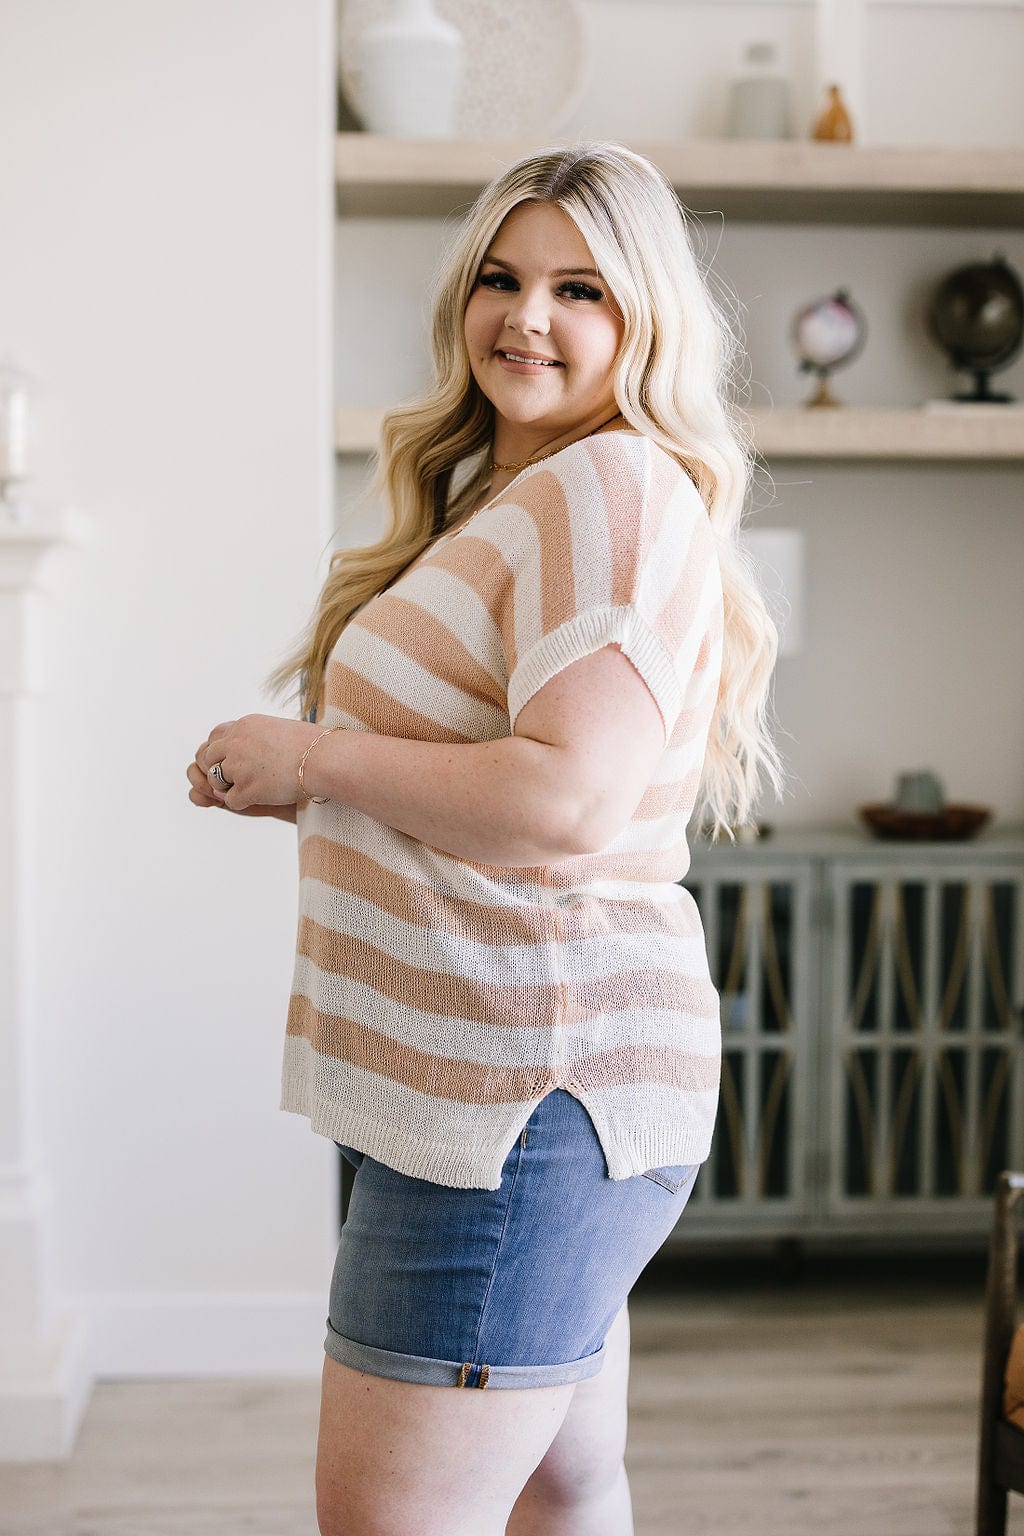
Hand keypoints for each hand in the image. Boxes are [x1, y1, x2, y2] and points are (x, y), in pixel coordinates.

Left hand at [189, 714, 321, 812]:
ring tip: (252, 787)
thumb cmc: (312, 745)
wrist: (324, 759)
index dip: (220, 752)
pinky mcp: (247, 789)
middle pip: (209, 758)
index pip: (214, 737)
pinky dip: (243, 802)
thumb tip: (243, 749)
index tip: (232, 760)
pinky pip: (231, 801)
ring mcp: (239, 767)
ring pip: (215, 781)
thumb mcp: (277, 729)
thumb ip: (255, 736)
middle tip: (238, 778)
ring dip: (229, 787)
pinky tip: (260, 797)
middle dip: (220, 770)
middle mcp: (236, 743)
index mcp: (243, 726)